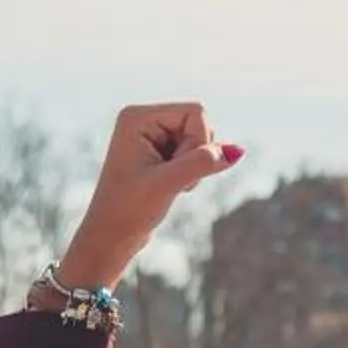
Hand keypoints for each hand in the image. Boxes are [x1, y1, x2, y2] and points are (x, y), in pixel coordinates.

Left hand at [55, 102, 243, 288]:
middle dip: (196, 154)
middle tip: (171, 178)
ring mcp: (152, 136)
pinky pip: (195, 152)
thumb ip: (202, 163)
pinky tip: (172, 186)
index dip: (198, 141)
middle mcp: (143, 120)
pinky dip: (193, 172)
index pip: (195, 112)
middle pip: (200, 123)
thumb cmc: (129, 209)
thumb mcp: (168, 184)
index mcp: (137, 117)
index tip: (177, 168)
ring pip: (201, 140)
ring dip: (196, 165)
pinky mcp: (160, 152)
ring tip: (170, 184)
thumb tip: (238, 151)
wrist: (110, 236)